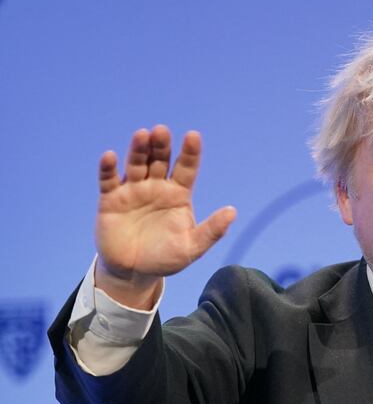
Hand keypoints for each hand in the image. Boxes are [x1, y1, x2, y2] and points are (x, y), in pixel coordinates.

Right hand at [94, 126, 235, 307]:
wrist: (134, 272)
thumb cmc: (166, 257)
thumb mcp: (192, 247)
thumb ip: (211, 231)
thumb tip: (232, 212)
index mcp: (178, 194)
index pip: (186, 168)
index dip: (190, 152)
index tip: (193, 136)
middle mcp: (156, 187)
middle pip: (160, 160)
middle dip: (161, 145)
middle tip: (162, 131)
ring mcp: (133, 190)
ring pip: (136, 164)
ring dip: (138, 150)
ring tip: (142, 135)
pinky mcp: (111, 199)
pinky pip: (108, 180)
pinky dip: (108, 168)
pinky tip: (110, 156)